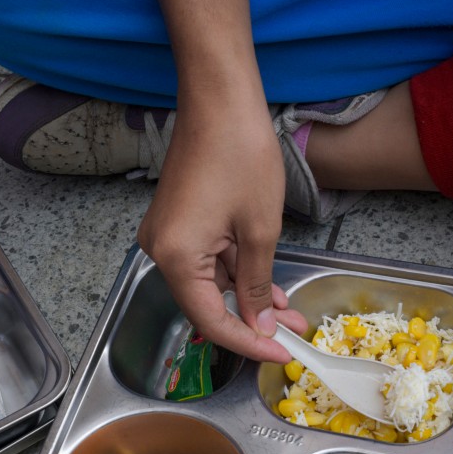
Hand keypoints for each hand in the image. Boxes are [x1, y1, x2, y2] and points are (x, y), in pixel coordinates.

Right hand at [140, 0, 306, 362]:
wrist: (219, 98)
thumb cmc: (239, 153)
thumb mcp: (259, 229)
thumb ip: (256, 284)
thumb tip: (261, 324)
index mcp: (173, 257)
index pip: (210, 320)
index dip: (248, 342)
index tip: (281, 355)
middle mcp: (159, 251)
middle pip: (206, 304)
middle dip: (252, 321)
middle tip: (293, 335)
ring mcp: (166, 235)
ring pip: (209, 283)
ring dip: (248, 297)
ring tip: (290, 311)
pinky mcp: (177, 222)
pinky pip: (206, 260)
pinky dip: (236, 273)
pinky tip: (267, 285)